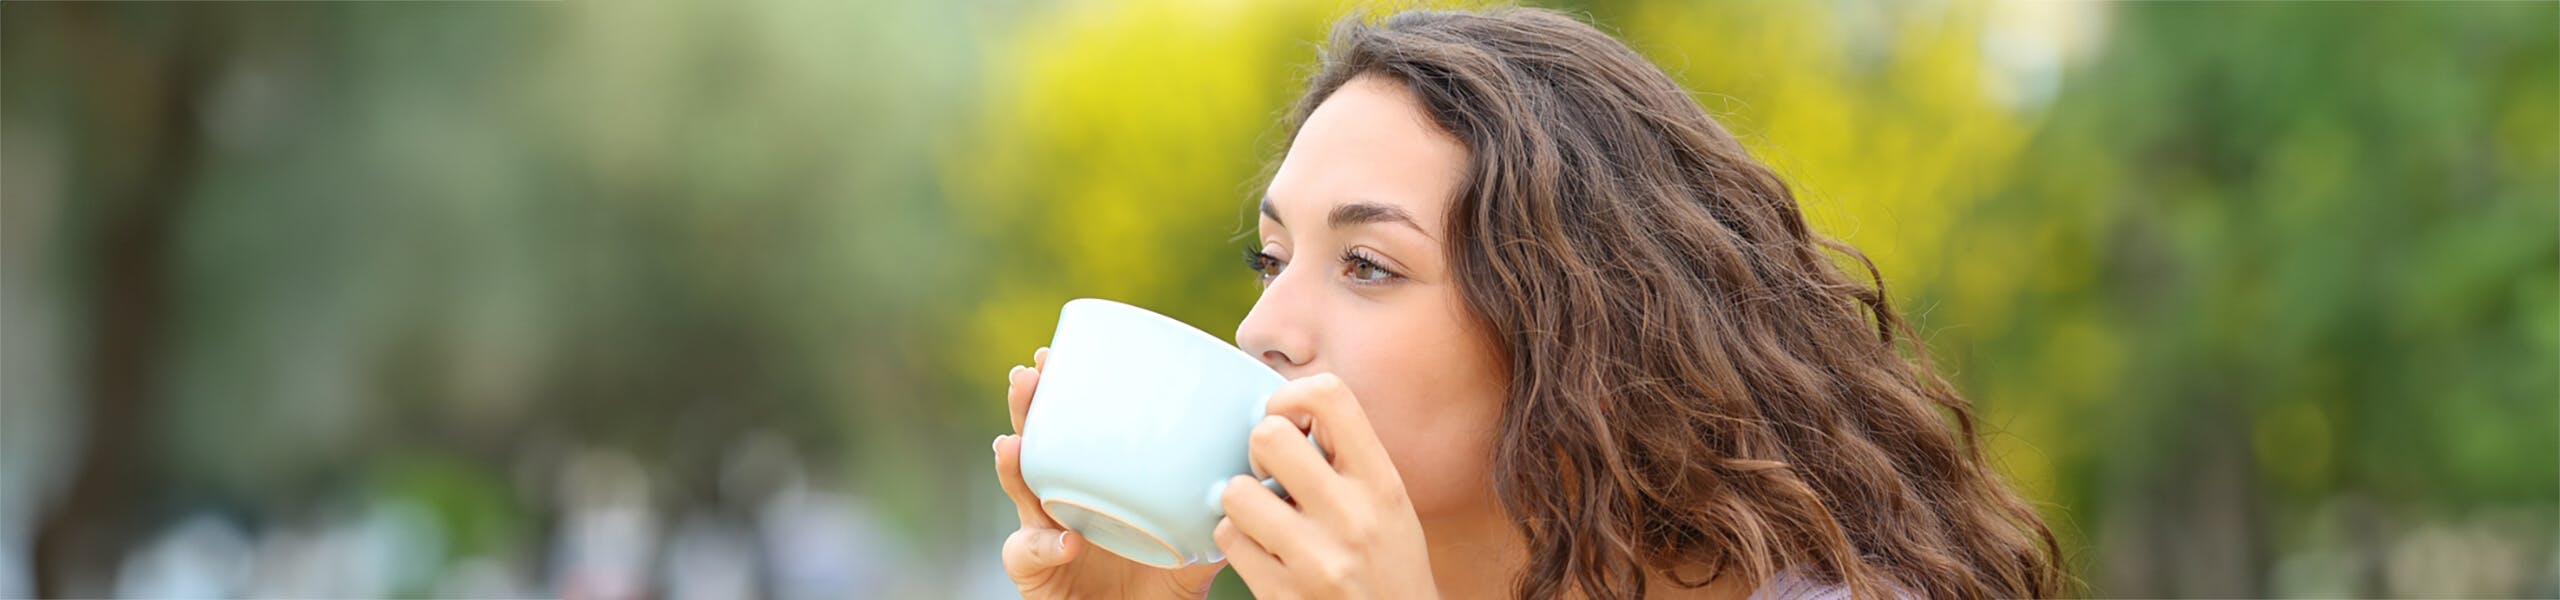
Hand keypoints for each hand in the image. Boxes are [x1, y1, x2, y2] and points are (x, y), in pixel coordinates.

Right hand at [993, 347, 1226, 598]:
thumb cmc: (1161, 589)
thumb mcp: (1195, 548)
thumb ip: (1216, 516)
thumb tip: (1258, 476)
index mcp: (1096, 485)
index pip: (1073, 428)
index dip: (1060, 392)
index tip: (1057, 352)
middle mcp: (1065, 503)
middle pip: (1035, 444)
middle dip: (1026, 408)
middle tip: (1028, 375)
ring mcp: (1044, 535)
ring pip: (1020, 491)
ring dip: (1013, 465)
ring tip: (1011, 443)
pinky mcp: (1035, 574)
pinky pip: (1029, 556)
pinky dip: (1043, 547)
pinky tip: (1064, 540)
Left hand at [1214, 373, 1439, 598]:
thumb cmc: (1387, 564)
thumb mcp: (1389, 504)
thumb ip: (1347, 458)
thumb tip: (1280, 410)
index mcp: (1382, 483)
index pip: (1330, 396)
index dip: (1291, 397)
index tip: (1289, 422)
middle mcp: (1351, 516)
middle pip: (1268, 435)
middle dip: (1258, 452)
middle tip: (1272, 476)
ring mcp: (1315, 560)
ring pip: (1236, 492)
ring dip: (1243, 504)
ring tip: (1267, 519)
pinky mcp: (1283, 596)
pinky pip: (1228, 540)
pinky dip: (1238, 543)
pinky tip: (1264, 553)